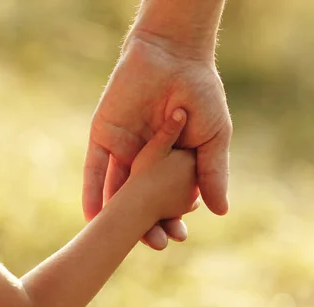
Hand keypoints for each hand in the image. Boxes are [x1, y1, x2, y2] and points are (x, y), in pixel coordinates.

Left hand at [83, 34, 231, 249]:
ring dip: (118, 214)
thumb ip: (213, 173)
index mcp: (172, 163)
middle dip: (147, 223)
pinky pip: (95, 168)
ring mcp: (124, 149)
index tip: (177, 237)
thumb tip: (221, 211)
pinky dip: (92, 191)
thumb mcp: (214, 137)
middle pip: (142, 200)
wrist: (174, 55)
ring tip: (118, 240)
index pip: (169, 199)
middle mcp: (146, 161)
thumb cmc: (201, 93)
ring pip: (117, 189)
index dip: (173, 219)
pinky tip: (93, 216)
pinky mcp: (103, 136)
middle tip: (155, 243)